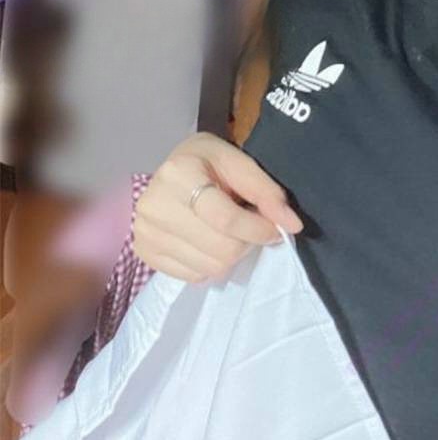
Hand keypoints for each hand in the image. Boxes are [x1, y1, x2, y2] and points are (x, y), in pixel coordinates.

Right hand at [132, 132, 303, 283]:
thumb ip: (266, 191)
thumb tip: (291, 224)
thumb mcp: (238, 162)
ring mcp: (145, 232)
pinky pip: (194, 276)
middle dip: (247, 242)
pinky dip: (211, 264)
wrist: (170, 172)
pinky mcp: (144, 252)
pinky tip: (208, 241)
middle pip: (221, 249)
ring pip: (210, 267)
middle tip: (251, 227)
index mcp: (178, 174)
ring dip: (232, 255)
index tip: (276, 229)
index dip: (259, 229)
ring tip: (228, 233)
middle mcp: (154, 206)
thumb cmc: (207, 163)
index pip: (227, 219)